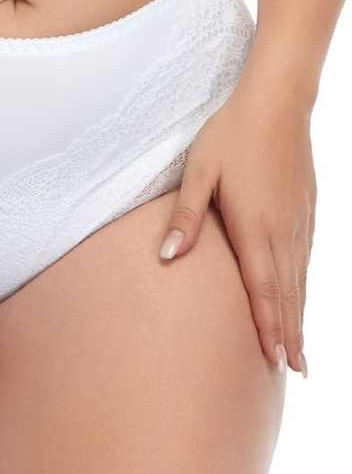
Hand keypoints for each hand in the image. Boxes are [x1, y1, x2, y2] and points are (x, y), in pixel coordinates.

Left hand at [158, 83, 315, 376]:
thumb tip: (168, 258)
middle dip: (290, 334)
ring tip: (300, 348)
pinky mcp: (306, 208)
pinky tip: (301, 296)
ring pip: (300, 278)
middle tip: (294, 370)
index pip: (263, 288)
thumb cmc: (228, 137)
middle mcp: (282, 230)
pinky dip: (304, 286)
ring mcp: (299, 220)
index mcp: (253, 225)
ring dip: (300, 315)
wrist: (275, 103)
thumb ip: (185, 218)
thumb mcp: (197, 173)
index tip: (276, 361)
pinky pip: (305, 258)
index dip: (269, 327)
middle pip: (287, 292)